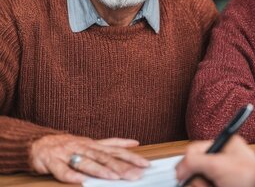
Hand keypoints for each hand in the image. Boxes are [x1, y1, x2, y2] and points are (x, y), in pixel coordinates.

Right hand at [30, 134, 149, 182]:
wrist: (39, 143)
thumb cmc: (69, 145)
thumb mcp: (92, 143)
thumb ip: (112, 144)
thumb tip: (134, 142)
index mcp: (94, 145)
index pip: (116, 151)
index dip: (131, 157)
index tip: (146, 164)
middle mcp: (84, 147)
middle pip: (105, 157)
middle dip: (121, 166)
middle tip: (135, 175)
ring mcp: (68, 154)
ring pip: (86, 162)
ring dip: (100, 170)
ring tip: (113, 177)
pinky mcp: (53, 162)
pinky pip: (62, 170)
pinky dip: (71, 175)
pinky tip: (80, 181)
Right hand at [175, 136, 254, 186]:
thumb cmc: (251, 178)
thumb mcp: (219, 164)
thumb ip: (195, 160)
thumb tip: (180, 168)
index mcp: (225, 145)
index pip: (195, 149)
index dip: (187, 162)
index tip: (182, 175)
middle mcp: (222, 160)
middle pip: (194, 168)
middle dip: (197, 178)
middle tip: (207, 182)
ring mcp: (221, 176)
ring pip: (197, 182)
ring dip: (201, 186)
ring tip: (214, 186)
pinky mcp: (220, 185)